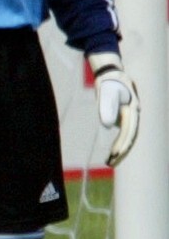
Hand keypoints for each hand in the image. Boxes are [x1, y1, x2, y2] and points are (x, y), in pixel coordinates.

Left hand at [88, 52, 139, 167]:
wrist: (110, 74)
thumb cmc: (108, 82)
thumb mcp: (106, 92)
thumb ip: (106, 106)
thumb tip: (107, 126)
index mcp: (132, 110)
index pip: (130, 131)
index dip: (123, 144)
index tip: (115, 154)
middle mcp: (133, 115)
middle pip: (130, 138)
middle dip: (122, 152)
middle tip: (111, 164)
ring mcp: (129, 118)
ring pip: (128, 138)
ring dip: (120, 151)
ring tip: (110, 163)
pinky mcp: (123, 119)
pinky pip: (123, 136)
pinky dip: (118, 145)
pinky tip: (111, 155)